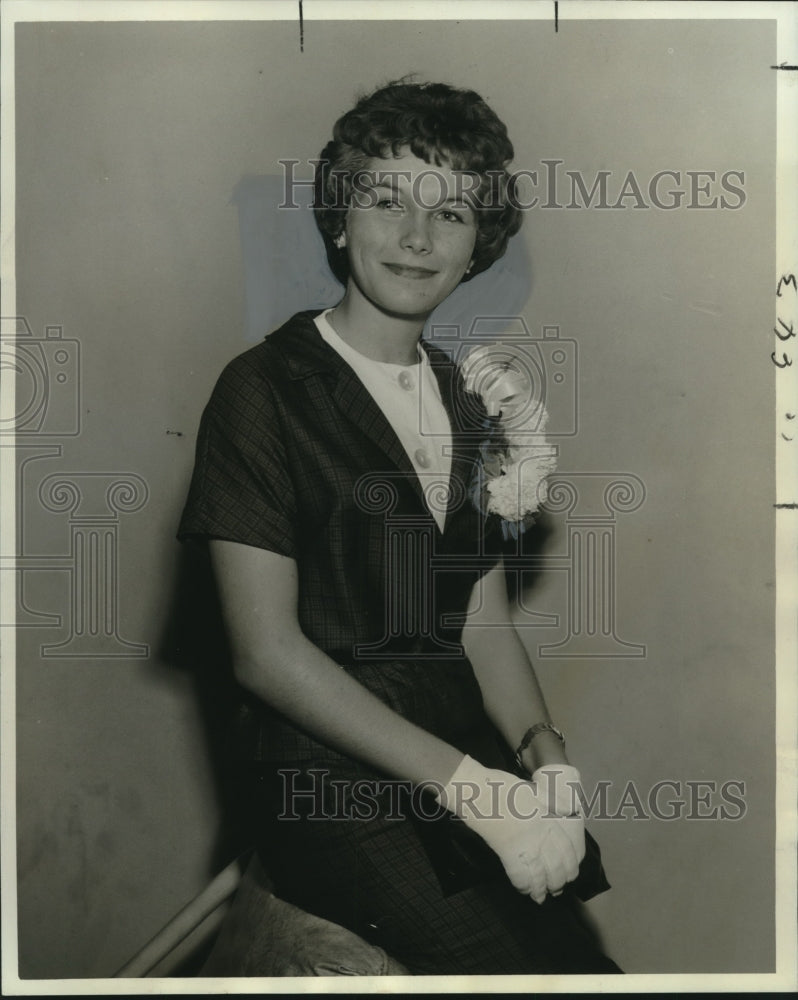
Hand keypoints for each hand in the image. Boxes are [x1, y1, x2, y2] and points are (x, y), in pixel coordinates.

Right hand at [437, 755, 580, 902]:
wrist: (479, 791)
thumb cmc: (503, 786)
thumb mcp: (534, 789)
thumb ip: (550, 802)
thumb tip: (566, 810)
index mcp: (549, 818)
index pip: (569, 848)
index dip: (571, 864)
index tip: (570, 870)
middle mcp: (542, 834)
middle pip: (558, 866)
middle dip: (560, 881)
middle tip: (558, 888)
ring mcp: (525, 844)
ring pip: (542, 875)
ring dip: (543, 888)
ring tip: (542, 896)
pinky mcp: (507, 852)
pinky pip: (520, 876)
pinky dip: (524, 886)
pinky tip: (524, 890)